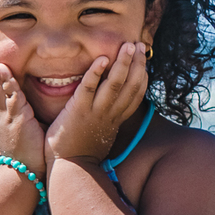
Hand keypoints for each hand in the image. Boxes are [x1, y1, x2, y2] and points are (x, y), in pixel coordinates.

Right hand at [0, 39, 46, 174]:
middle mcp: (0, 112)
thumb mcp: (24, 128)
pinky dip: (6, 82)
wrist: (26, 175)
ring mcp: (7, 116)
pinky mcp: (17, 120)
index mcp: (2, 113)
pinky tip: (3, 69)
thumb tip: (30, 105)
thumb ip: (24, 114)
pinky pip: (10, 97)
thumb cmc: (29, 153)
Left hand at [44, 41, 149, 165]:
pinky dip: (96, 72)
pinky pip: (89, 88)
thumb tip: (109, 109)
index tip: (144, 59)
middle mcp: (110, 114)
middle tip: (138, 45)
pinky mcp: (78, 111)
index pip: (135, 95)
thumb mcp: (101, 135)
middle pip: (130, 86)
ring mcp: (95, 112)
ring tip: (127, 46)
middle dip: (136, 64)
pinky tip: (102, 58)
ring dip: (122, 63)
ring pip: (114, 84)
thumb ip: (107, 120)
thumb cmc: (80, 153)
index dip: (142, 76)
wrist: (69, 169)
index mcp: (116, 120)